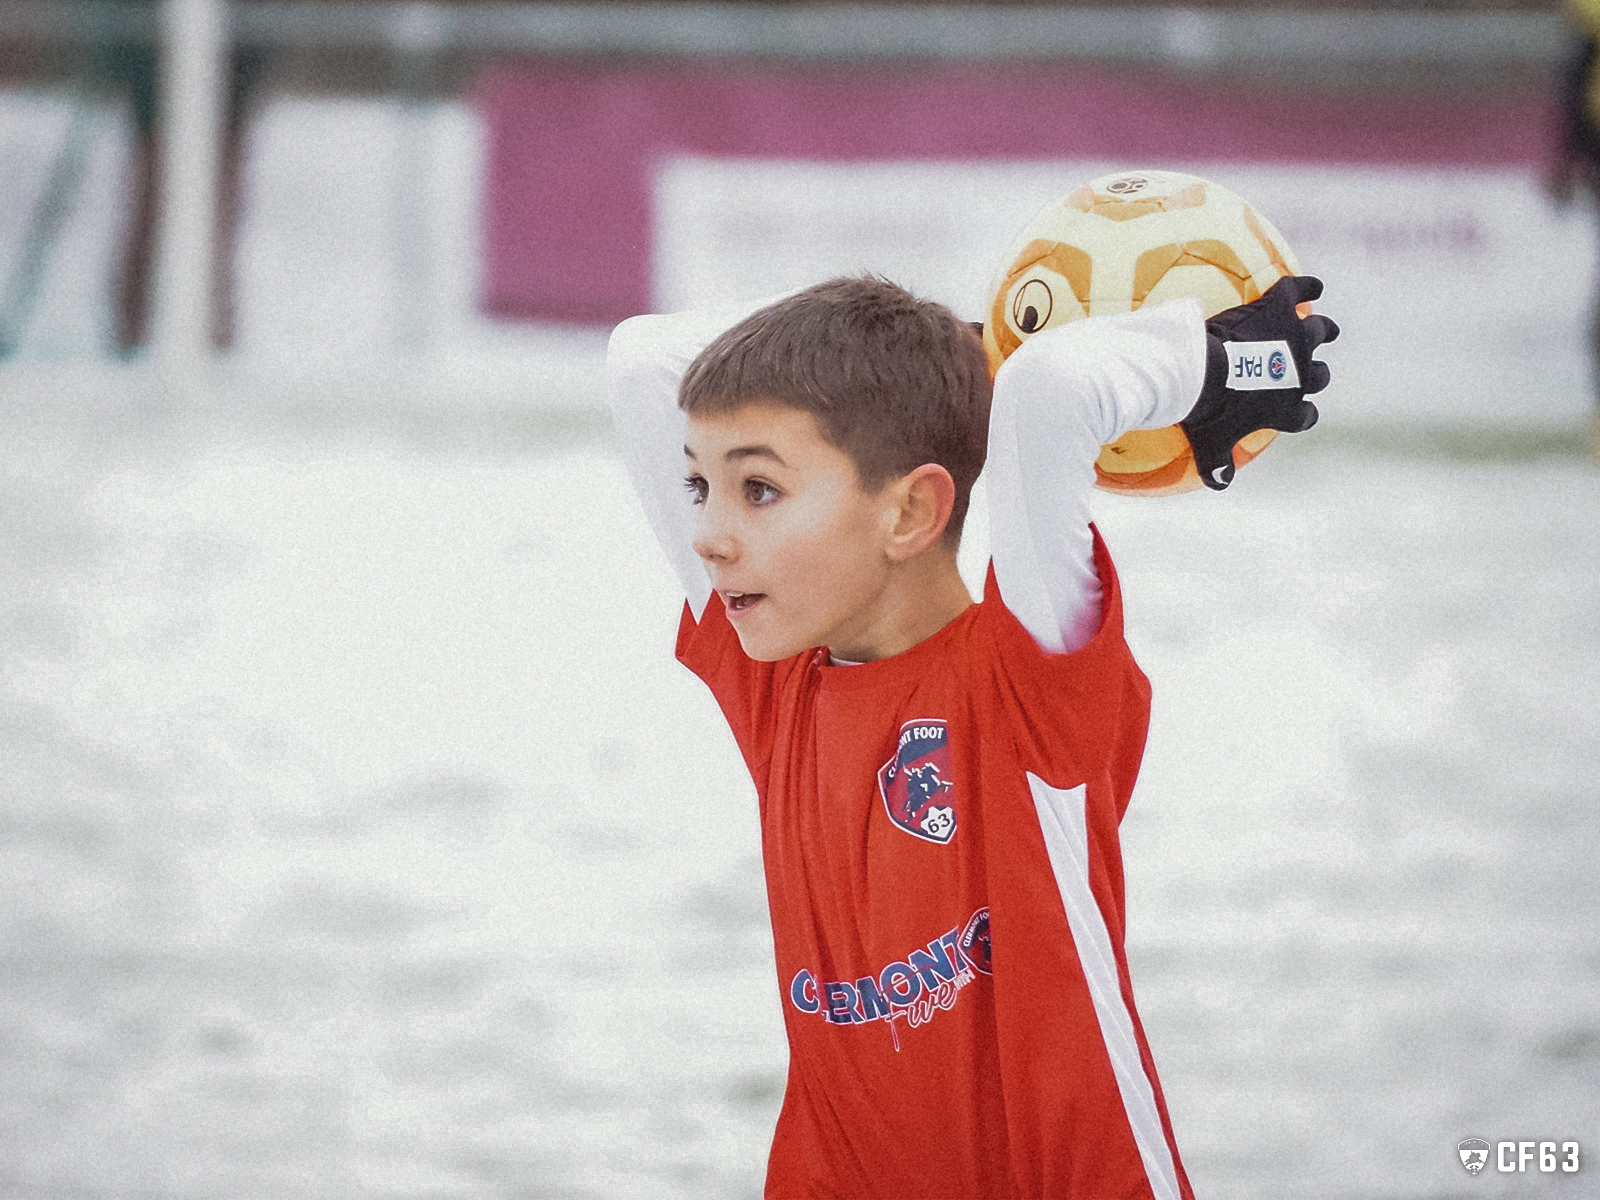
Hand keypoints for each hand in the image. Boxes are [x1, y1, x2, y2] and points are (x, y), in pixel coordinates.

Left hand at [1181, 275, 1338, 489]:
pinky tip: (1313, 285)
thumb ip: (1217, 463)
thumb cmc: (1204, 411)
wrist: (1199, 371)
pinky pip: (1299, 291)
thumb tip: (1220, 485)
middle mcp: (1299, 374)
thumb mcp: (1209, 443)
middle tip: (1316, 370)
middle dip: (1318, 374)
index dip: (1303, 414)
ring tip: (1327, 328)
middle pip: (1319, 375)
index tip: (1302, 412)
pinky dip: (1308, 286)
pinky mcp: (1279, 309)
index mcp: (1285, 409)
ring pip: (1319, 331)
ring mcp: (1293, 339)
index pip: (1304, 416)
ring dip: (1323, 329)